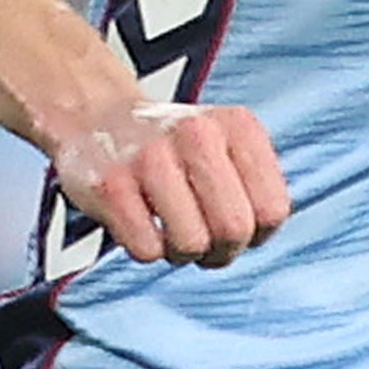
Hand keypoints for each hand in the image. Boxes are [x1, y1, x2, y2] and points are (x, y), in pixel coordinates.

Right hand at [51, 96, 290, 266]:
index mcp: (237, 126)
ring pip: (191, 244)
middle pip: (234, 230)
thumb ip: (256, 183)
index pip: (273, 209)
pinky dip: (145, 247)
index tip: (236, 226)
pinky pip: (147, 249)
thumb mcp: (226, 142)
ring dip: (181, 252)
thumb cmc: (168, 144)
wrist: (94, 117)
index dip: (256, 234)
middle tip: (202, 239)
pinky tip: (140, 221)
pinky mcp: (110, 185)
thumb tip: (260, 233)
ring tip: (168, 228)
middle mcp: (197, 134)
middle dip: (220, 250)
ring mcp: (150, 157)